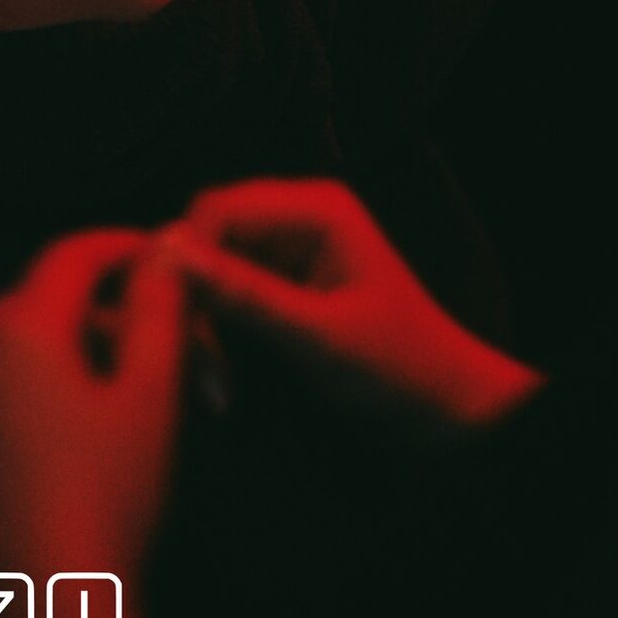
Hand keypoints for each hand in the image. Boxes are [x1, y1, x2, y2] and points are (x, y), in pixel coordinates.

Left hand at [0, 230, 186, 585]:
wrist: (38, 614)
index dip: (117, 250)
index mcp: (20, 329)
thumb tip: (161, 252)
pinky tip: (23, 456)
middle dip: (79, 317)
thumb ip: (156, 311)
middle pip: (26, 311)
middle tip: (130, 352)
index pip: (71, 258)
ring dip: (26, 366)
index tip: (150, 256)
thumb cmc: (107, 499)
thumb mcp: (151, 399)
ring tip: (74, 406)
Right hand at [168, 178, 541, 430]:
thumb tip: (173, 255)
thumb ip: (246, 296)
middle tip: (190, 354)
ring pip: (213, 265)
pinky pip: (229, 291)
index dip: (189, 256)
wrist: (444, 409)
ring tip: (209, 374)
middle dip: (193, 289)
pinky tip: (219, 369)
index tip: (172, 316)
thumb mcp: (318, 337)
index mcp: (317, 209)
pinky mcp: (283, 283)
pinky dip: (218, 327)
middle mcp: (299, 217)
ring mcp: (290, 249)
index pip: (220, 208)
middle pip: (210, 232)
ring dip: (202, 315)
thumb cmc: (397, 368)